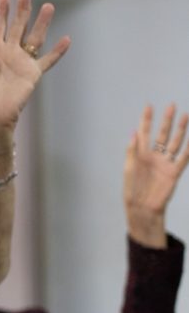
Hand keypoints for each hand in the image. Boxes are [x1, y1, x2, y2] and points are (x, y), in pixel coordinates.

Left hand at [0, 0, 70, 134]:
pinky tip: (67, 39)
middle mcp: (9, 53)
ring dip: (42, 23)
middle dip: (21, 10)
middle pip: (17, 26)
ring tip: (48, 6)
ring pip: (35, 38)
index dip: (1, 10)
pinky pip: (48, 60)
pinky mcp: (32, 74)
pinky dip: (58, 51)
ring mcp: (22, 62)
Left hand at [124, 103, 188, 231]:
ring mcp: (165, 163)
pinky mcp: (174, 172)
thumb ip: (132, 150)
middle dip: (167, 120)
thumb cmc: (132, 188)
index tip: (149, 106)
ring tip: (186, 116)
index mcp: (140, 153)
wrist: (142, 206)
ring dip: (180, 130)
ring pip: (175, 142)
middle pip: (162, 134)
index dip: (146, 119)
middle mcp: (154, 155)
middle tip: (172, 106)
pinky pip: (184, 158)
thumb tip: (134, 131)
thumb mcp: (129, 168)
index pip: (144, 132)